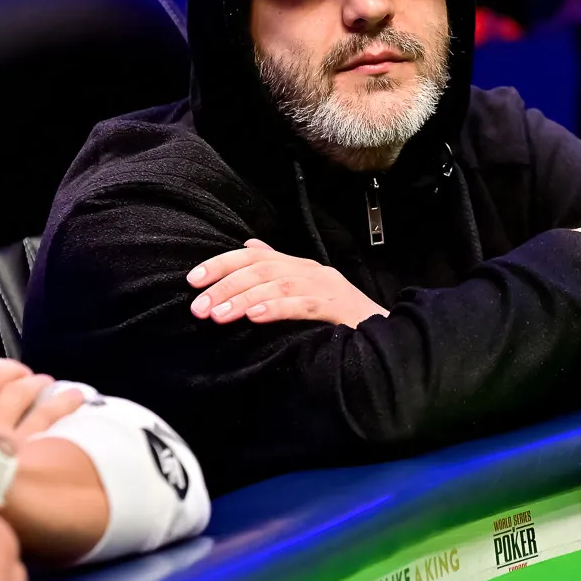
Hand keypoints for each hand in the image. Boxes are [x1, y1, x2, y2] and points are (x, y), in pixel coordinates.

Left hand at [187, 238, 388, 327]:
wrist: (387, 333)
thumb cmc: (341, 316)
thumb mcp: (305, 290)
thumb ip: (277, 270)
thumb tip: (248, 247)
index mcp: (300, 266)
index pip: (254, 256)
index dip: (221, 265)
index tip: (192, 280)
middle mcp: (311, 271)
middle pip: (261, 269)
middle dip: (225, 286)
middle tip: (198, 307)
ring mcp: (327, 288)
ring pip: (279, 286)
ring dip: (244, 299)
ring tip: (217, 314)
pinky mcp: (339, 309)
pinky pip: (304, 306)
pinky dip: (278, 309)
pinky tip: (255, 318)